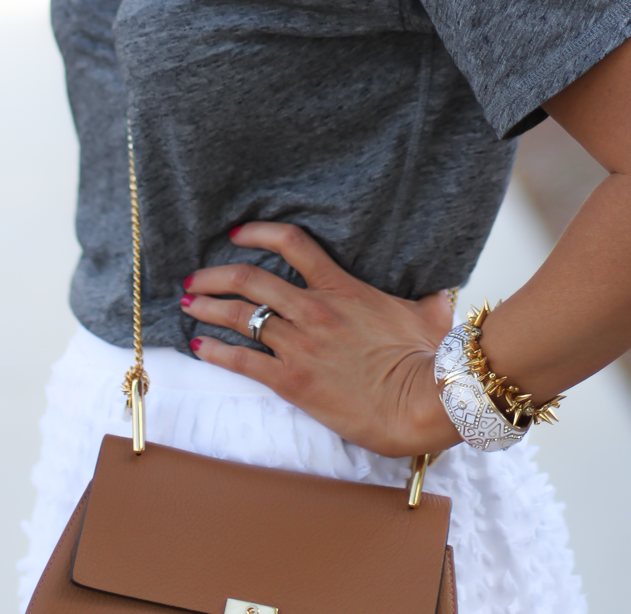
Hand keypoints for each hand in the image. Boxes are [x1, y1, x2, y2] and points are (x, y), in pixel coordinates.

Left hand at [181, 222, 460, 457]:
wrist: (420, 400)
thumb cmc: (426, 359)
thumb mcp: (429, 314)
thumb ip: (427, 298)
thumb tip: (442, 291)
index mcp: (341, 287)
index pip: (291, 242)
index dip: (258, 232)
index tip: (236, 232)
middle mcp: (313, 310)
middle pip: (249, 278)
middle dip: (215, 275)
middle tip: (196, 277)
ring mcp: (300, 345)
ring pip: (239, 315)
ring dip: (207, 308)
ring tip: (188, 304)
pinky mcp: (292, 381)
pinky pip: (243, 361)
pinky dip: (216, 352)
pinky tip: (199, 348)